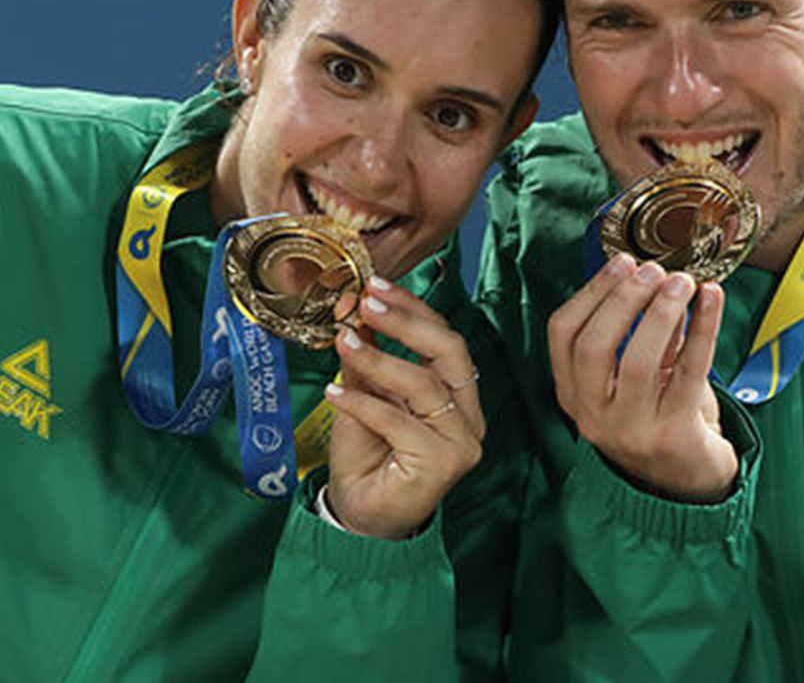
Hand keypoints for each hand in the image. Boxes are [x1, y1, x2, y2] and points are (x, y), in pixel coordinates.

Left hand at [322, 278, 485, 539]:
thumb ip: (364, 359)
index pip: (446, 340)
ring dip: (379, 359)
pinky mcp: (442, 465)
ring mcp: (461, 443)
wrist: (359, 517)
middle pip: (451, 351)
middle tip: (365, 302)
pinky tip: (334, 393)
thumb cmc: (367, 459)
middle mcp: (469, 418)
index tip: (374, 286)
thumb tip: (353, 311)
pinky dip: (364, 403)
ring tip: (343, 342)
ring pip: (425, 385)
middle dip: (406, 321)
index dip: (413, 309)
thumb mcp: (362, 397)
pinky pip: (399, 421)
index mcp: (459, 397)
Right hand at [546, 253, 736, 501]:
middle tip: (652, 270)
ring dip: (661, 312)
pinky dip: (702, 328)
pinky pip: (689, 372)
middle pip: (593, 346)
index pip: (563, 334)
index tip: (622, 262)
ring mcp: (631, 430)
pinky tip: (712, 299)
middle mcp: (593, 416)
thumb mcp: (640, 378)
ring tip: (683, 282)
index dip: (592, 292)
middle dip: (623, 299)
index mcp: (574, 396)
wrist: (689, 483)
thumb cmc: (660, 420)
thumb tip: (656, 277)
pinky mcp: (672, 435)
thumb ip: (643, 334)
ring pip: (637, 362)